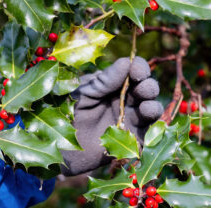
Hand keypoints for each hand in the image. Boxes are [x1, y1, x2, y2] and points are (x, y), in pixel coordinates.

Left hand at [61, 57, 162, 175]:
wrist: (57, 147)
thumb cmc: (65, 113)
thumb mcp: (83, 93)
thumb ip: (104, 81)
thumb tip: (126, 63)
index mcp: (113, 83)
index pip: (133, 70)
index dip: (139, 68)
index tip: (137, 71)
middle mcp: (124, 99)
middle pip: (146, 88)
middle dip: (148, 86)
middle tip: (142, 89)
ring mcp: (129, 119)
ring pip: (151, 109)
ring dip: (152, 106)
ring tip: (145, 108)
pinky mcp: (131, 140)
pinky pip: (148, 134)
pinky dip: (153, 130)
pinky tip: (146, 126)